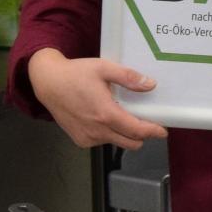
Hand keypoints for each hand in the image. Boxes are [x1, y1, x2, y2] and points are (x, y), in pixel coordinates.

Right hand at [25, 48, 167, 150]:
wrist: (48, 83)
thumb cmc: (76, 74)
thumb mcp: (103, 68)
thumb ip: (128, 77)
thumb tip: (150, 85)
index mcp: (106, 114)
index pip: (137, 131)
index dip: (153, 132)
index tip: (163, 131)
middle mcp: (97, 131)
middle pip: (130, 143)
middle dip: (141, 135)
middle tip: (144, 121)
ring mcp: (87, 138)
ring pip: (117, 142)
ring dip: (124, 134)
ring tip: (119, 115)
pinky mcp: (80, 140)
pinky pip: (102, 141)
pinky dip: (108, 134)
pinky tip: (102, 118)